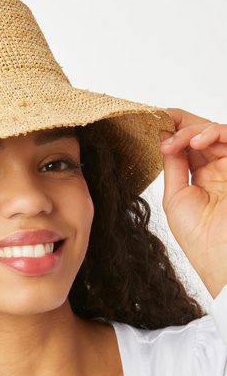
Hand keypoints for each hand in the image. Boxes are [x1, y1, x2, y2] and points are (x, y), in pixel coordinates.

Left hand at [160, 108, 226, 297]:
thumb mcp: (175, 196)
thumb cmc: (198, 236)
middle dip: (180, 124)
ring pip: (214, 131)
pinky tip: (194, 142)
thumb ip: (173, 166)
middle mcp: (220, 169)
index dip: (175, 129)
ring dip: (191, 130)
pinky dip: (212, 132)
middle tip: (161, 121)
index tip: (156, 120)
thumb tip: (165, 139)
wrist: (220, 255)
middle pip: (202, 133)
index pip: (190, 145)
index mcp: (203, 178)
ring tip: (174, 141)